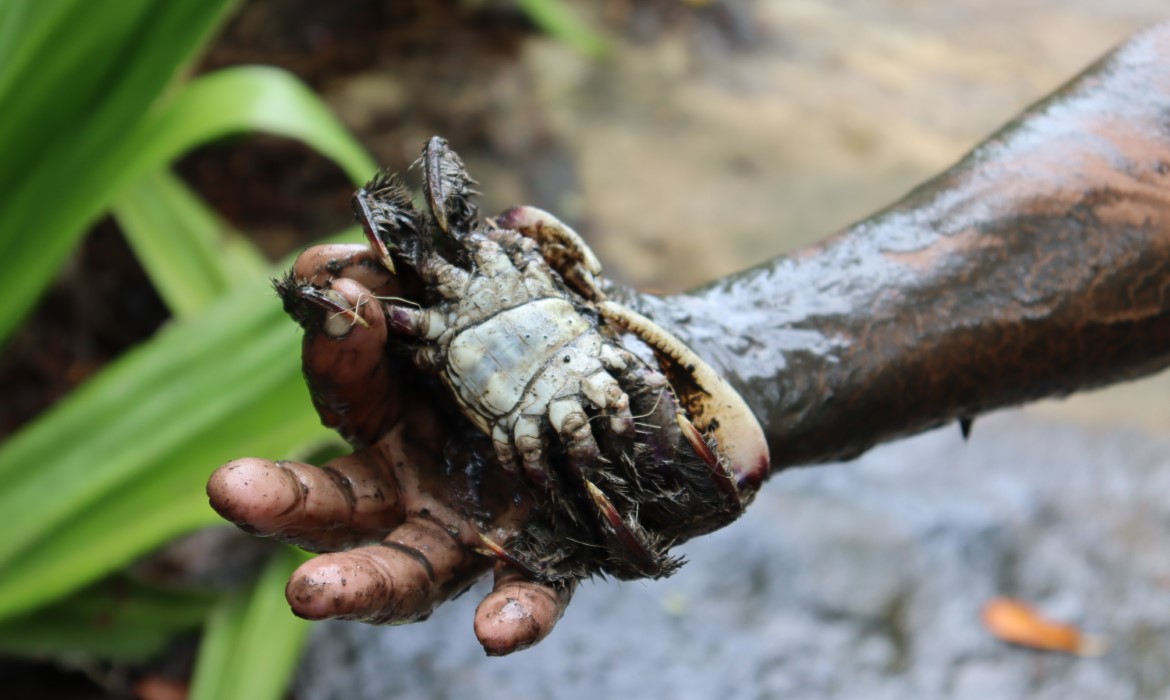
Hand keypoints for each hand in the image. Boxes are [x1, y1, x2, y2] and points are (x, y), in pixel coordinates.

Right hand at [207, 243, 572, 655]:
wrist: (624, 406)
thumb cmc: (524, 346)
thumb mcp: (469, 302)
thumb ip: (406, 283)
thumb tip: (340, 261)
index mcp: (391, 417)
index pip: (342, 386)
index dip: (334, 340)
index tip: (340, 291)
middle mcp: (414, 487)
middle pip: (336, 502)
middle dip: (281, 498)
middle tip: (229, 486)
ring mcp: (472, 534)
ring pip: (404, 570)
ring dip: (356, 582)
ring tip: (307, 592)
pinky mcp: (544, 565)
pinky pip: (530, 597)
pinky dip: (512, 616)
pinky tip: (494, 631)